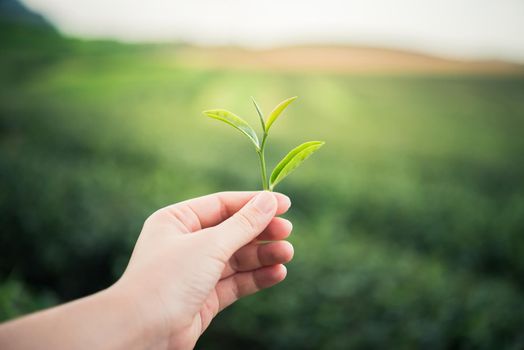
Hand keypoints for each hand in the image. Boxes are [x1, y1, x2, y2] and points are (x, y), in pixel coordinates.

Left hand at [113, 191, 293, 348]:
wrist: (142, 332)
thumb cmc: (168, 280)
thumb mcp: (210, 245)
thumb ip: (243, 224)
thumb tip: (268, 201)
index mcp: (177, 221)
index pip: (222, 205)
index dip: (254, 203)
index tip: (284, 204)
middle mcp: (185, 243)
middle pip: (232, 231)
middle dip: (260, 231)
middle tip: (287, 231)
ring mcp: (195, 271)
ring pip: (236, 258)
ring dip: (262, 255)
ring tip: (287, 254)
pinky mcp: (203, 297)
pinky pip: (235, 282)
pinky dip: (256, 277)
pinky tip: (277, 273)